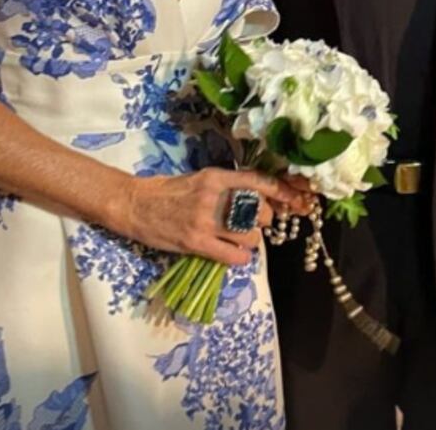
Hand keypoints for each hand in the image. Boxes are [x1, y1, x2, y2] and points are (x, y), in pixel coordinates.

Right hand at [118, 167, 308, 263]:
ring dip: (251, 241)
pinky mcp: (196, 243)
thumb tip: (257, 196)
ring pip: (250, 236)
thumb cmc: (169, 190)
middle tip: (255, 224)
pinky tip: (235, 255)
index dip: (282, 192)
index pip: (259, 181)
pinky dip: (241, 258)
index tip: (298, 199)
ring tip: (240, 240)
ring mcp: (205, 221)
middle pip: (259, 211)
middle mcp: (215, 196)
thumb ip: (227, 186)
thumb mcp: (201, 179)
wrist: (137, 204)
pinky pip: (233, 255)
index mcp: (217, 177)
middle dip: (263, 220)